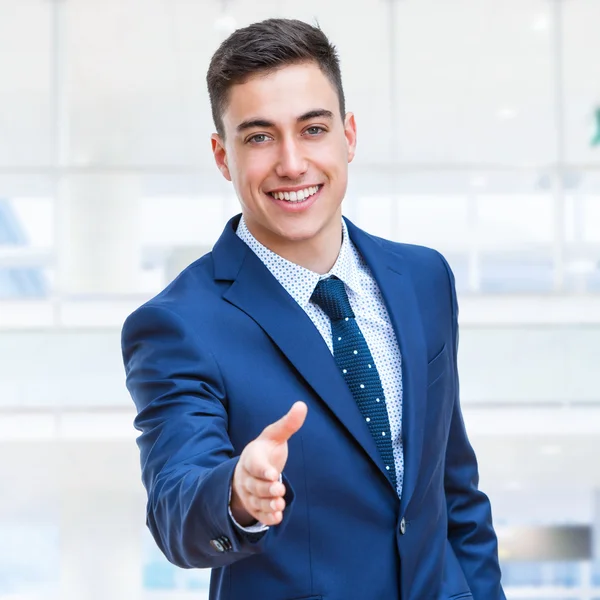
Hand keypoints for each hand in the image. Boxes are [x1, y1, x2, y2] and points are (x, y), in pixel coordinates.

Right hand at [231, 401, 306, 526]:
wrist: (249, 470)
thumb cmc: (265, 450)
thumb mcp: (275, 435)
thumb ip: (288, 424)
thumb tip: (302, 405)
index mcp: (252, 457)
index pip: (254, 464)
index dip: (262, 470)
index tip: (273, 474)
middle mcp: (248, 476)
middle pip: (254, 485)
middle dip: (266, 488)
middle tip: (279, 489)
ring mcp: (249, 493)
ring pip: (256, 501)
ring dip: (268, 504)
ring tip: (280, 504)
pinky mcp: (254, 506)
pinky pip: (258, 514)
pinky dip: (266, 517)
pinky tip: (277, 518)